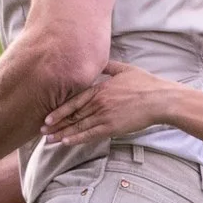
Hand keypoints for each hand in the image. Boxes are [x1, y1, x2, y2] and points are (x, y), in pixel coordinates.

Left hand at [41, 61, 184, 147]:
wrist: (161, 100)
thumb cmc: (146, 84)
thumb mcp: (125, 69)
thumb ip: (109, 66)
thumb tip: (99, 59)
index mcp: (100, 89)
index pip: (74, 101)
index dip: (59, 110)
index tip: (47, 117)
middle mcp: (99, 103)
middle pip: (73, 116)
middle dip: (56, 125)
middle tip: (42, 131)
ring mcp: (105, 116)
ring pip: (79, 127)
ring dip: (62, 134)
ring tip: (49, 140)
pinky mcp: (113, 127)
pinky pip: (91, 135)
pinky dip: (77, 139)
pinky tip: (66, 143)